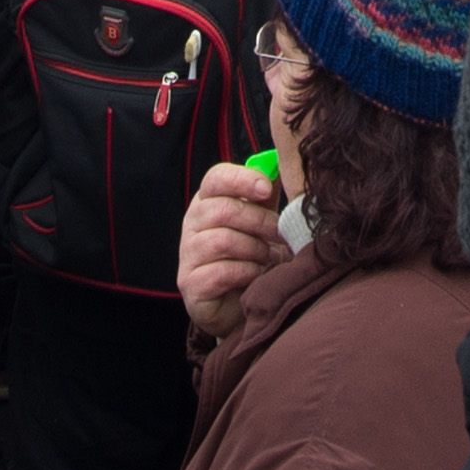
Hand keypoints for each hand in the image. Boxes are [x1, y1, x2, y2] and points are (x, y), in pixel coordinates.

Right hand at [174, 162, 291, 337]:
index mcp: (207, 201)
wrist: (241, 305)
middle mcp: (191, 224)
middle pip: (223, 210)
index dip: (242, 179)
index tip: (266, 189)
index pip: (215, 178)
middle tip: (281, 234)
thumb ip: (265, 195)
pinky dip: (246, 272)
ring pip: (223, 240)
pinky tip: (255, 276)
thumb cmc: (252, 255)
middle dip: (260, 222)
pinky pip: (221, 272)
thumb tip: (280, 164)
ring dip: (255, 249)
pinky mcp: (190, 285)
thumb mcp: (261, 221)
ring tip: (269, 258)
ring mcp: (187, 255)